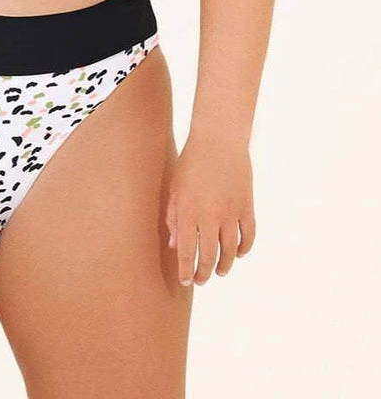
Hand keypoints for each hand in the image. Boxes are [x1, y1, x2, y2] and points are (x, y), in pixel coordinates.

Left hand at [165, 135, 255, 286]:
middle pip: (208, 256)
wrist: (218, 141)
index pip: (186, 252)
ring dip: (224, 265)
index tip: (185, 282)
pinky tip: (238, 254)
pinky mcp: (247, 207)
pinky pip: (248, 236)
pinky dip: (244, 249)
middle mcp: (210, 216)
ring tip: (219, 271)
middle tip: (201, 280)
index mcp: (188, 212)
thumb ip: (173, 219)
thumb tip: (175, 246)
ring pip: (230, 251)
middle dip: (203, 273)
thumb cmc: (191, 163)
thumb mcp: (175, 189)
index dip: (186, 271)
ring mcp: (231, 213)